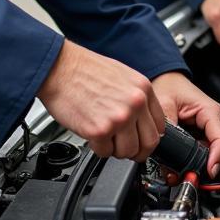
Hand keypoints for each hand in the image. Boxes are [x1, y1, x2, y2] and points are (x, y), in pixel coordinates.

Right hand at [37, 39, 164, 161]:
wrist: (59, 67)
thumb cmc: (85, 70)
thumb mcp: (123, 76)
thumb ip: (136, 98)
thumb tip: (142, 120)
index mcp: (143, 90)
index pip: (160, 126)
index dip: (148, 137)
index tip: (140, 140)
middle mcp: (135, 104)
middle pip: (149, 144)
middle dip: (136, 151)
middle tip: (124, 148)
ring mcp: (119, 118)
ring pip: (128, 152)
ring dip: (115, 150)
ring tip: (104, 137)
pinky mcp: (99, 130)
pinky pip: (104, 153)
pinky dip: (97, 148)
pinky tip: (91, 134)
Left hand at [152, 71, 219, 176]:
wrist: (165, 81)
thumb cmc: (168, 87)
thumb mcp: (164, 107)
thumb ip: (168, 132)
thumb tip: (169, 155)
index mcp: (210, 111)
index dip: (216, 159)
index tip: (208, 172)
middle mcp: (214, 121)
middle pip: (217, 152)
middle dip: (202, 167)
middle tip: (186, 177)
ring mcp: (209, 129)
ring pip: (208, 156)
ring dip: (194, 167)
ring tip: (176, 172)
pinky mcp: (201, 135)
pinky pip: (200, 153)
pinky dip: (190, 162)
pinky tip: (177, 166)